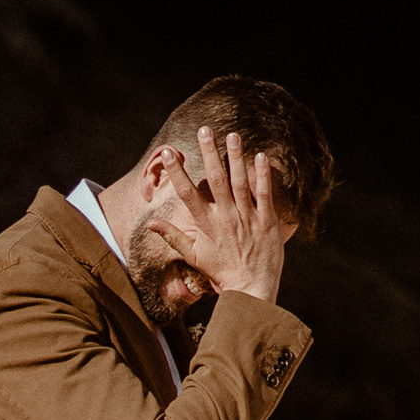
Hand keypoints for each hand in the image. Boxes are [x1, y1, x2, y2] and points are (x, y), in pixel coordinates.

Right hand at [155, 129, 289, 305]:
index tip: (171, 152)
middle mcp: (226, 218)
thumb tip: (151, 223)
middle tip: (204, 130)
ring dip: (235, 157)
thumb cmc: (221, 272)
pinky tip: (259, 156)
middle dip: (209, 153)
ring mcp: (248, 219)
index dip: (178, 172)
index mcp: (206, 225)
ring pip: (240, 182)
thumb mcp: (193, 255)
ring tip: (232, 135)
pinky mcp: (267, 222)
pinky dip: (262, 175)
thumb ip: (172, 236)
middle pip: (215, 180)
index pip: (188, 193)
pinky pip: (264, 194)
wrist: (251, 289)